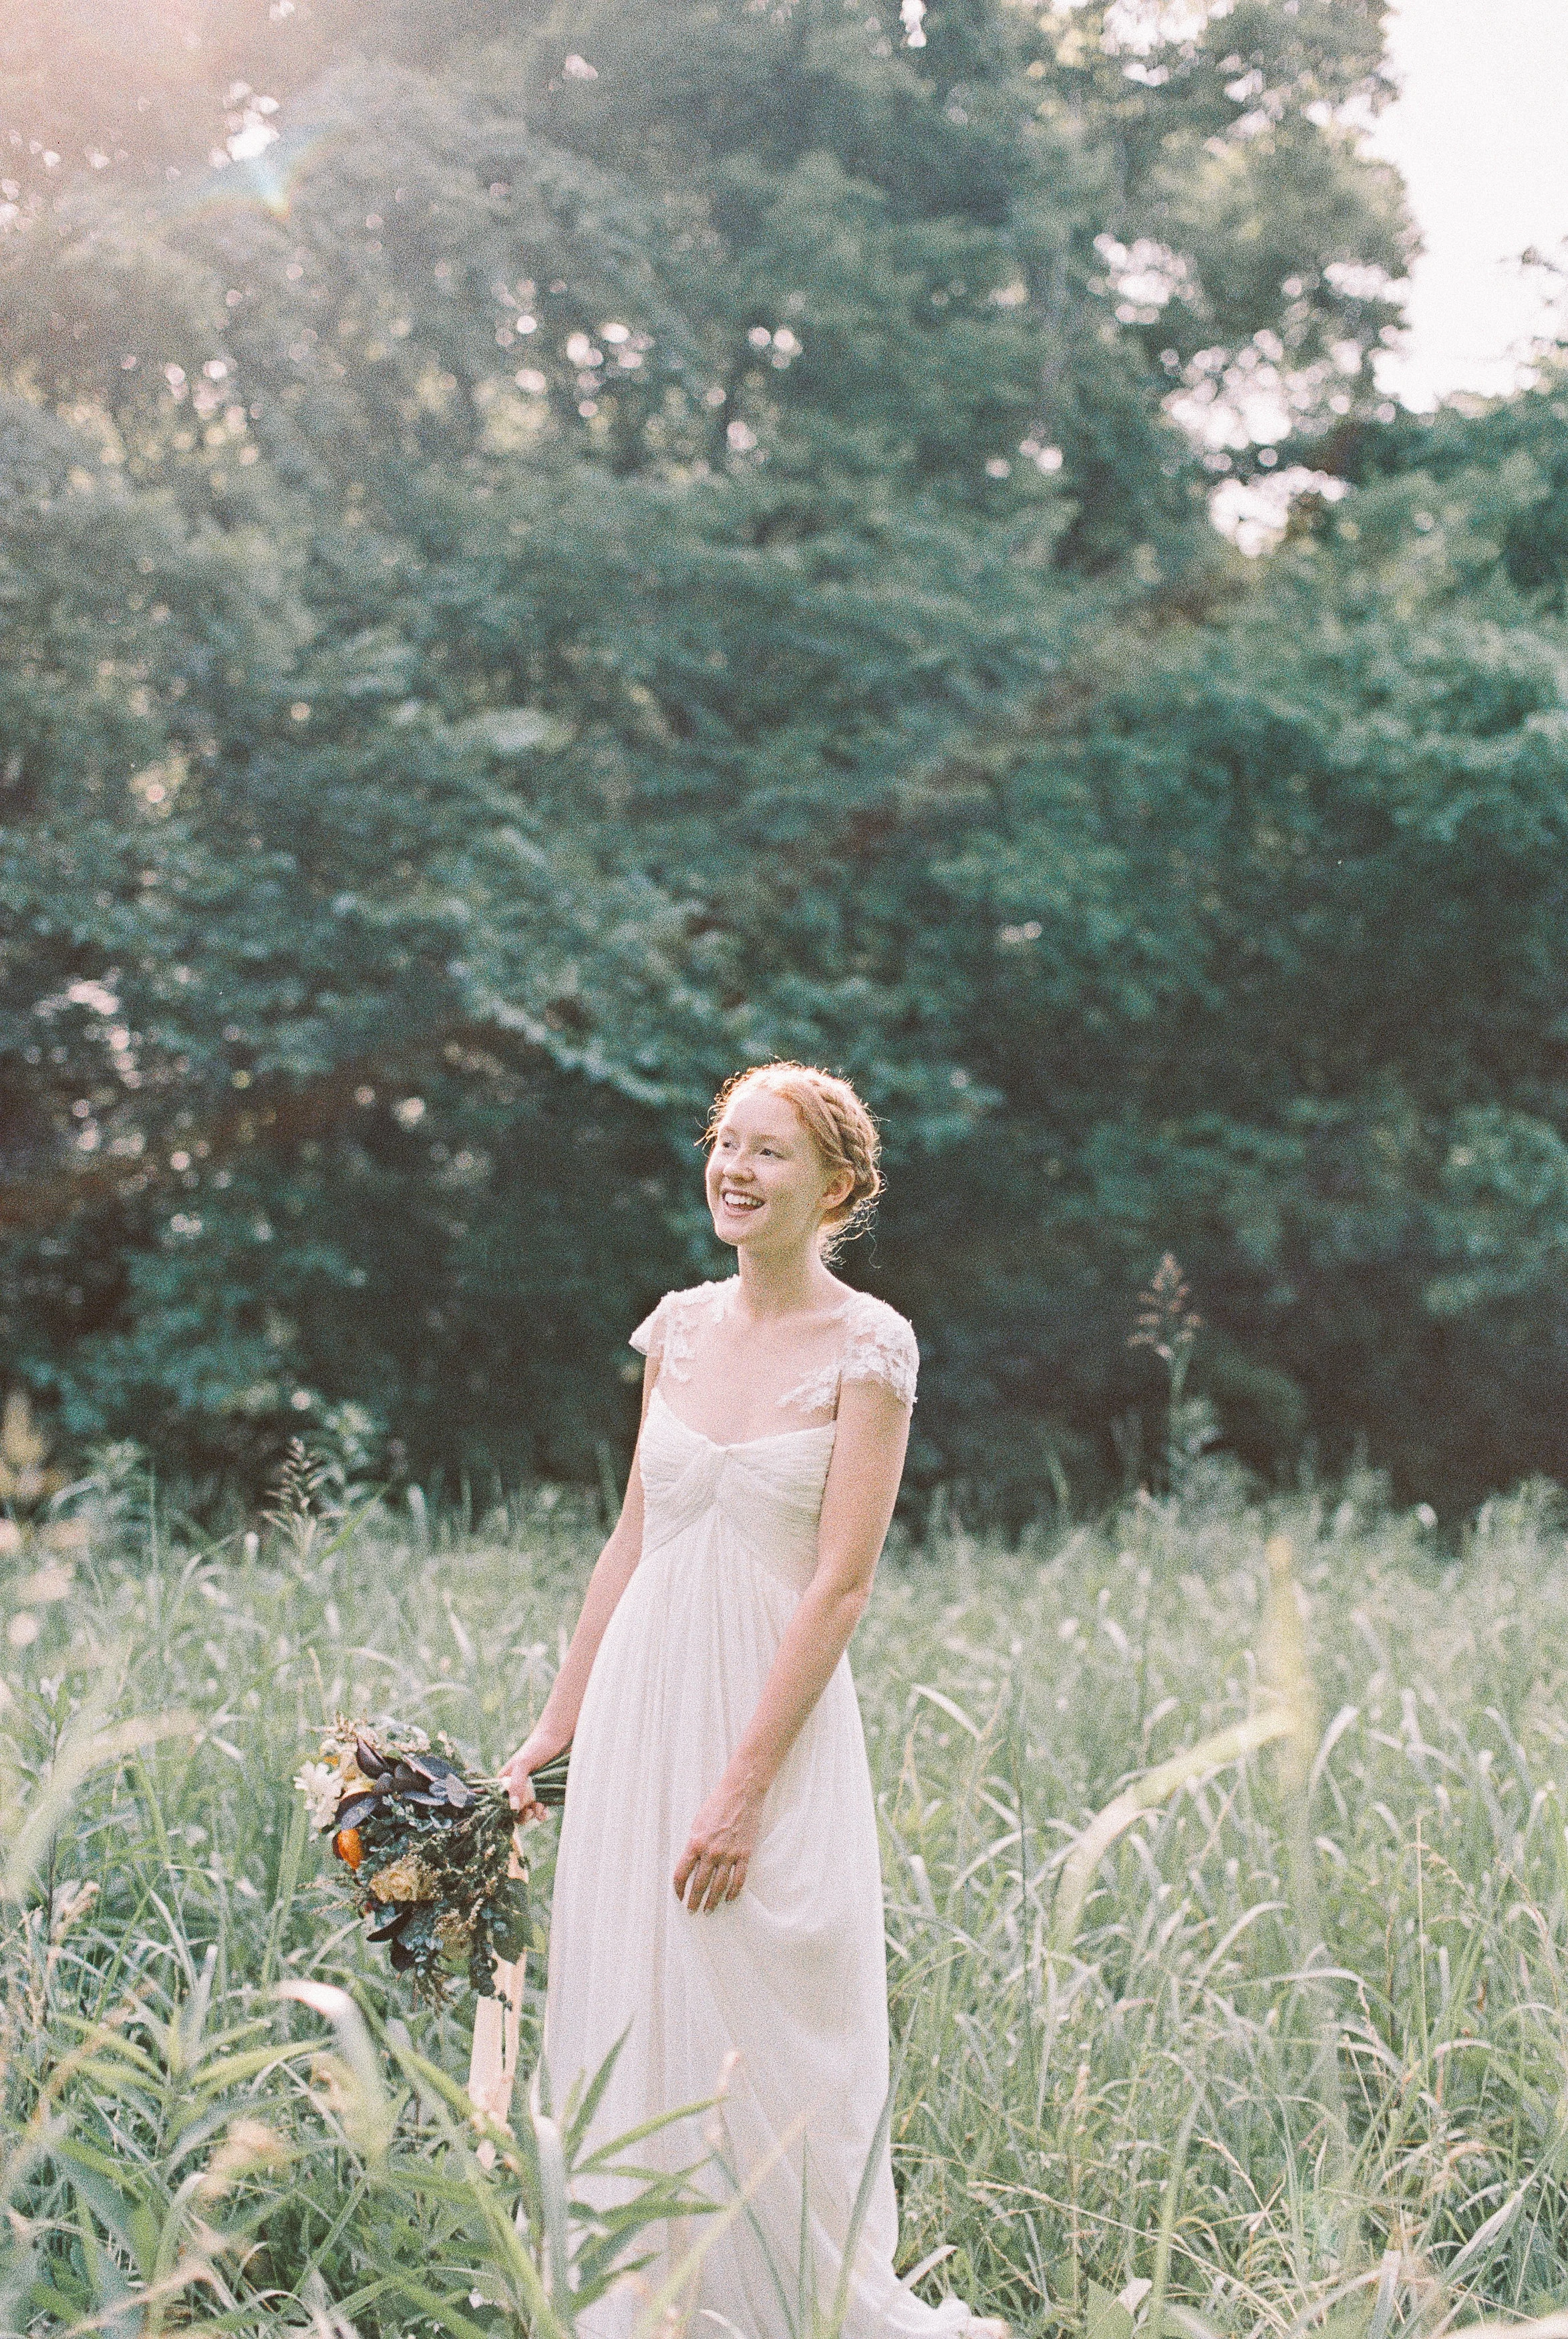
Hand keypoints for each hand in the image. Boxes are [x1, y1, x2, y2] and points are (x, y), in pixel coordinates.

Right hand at [500, 1734, 559, 1822]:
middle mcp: (518, 1785)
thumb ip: (517, 1784)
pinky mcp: (545, 1791)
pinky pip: (541, 1807)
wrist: (560, 1737)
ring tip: (539, 1808)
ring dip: (533, 1814)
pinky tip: (545, 1812)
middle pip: (515, 1809)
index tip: (515, 1812)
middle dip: (521, 1814)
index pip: (501, 1800)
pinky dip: (542, 1813)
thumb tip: (513, 1807)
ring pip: (529, 1810)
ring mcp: (532, 1789)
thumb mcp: (523, 1763)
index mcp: (507, 1779)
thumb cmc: (537, 1747)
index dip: (505, 1809)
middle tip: (529, 1811)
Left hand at [673, 1773, 764, 1913]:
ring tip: (708, 1911)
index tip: (679, 1896)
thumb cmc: (717, 1804)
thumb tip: (691, 1863)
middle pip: (700, 1884)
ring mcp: (729, 1855)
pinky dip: (733, 1892)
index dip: (679, 1889)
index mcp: (695, 1843)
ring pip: (719, 1886)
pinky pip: (739, 1879)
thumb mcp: (697, 1824)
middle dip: (694, 1900)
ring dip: (712, 1901)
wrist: (741, 1793)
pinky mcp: (745, 1854)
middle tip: (692, 1910)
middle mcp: (711, 1852)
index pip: (682, 1874)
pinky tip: (729, 1898)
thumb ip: (694, 1845)